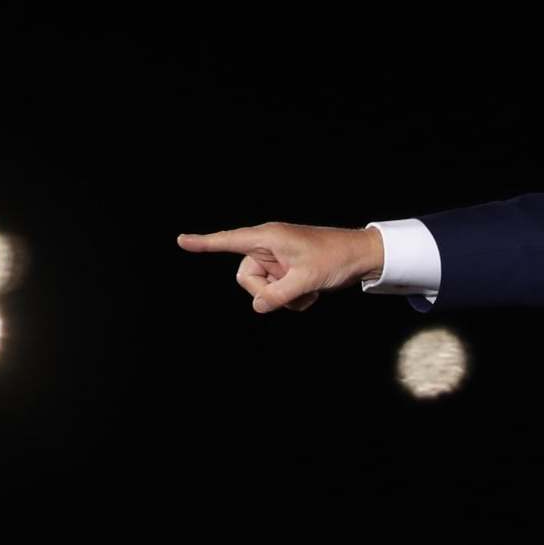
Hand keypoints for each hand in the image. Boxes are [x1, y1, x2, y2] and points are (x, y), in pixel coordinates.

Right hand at [176, 222, 383, 312]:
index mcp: (268, 237)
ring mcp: (277, 258)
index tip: (181, 240)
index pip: (228, 241)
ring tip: (308, 292)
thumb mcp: (306, 280)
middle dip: (266, 292)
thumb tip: (257, 306)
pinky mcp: (286, 269)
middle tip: (293, 292)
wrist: (362, 256)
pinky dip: (292, 297)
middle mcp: (268, 245)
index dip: (204, 243)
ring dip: (283, 297)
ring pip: (263, 288)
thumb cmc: (335, 259)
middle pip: (246, 277)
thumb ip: (278, 295)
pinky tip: (311, 294)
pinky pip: (277, 290)